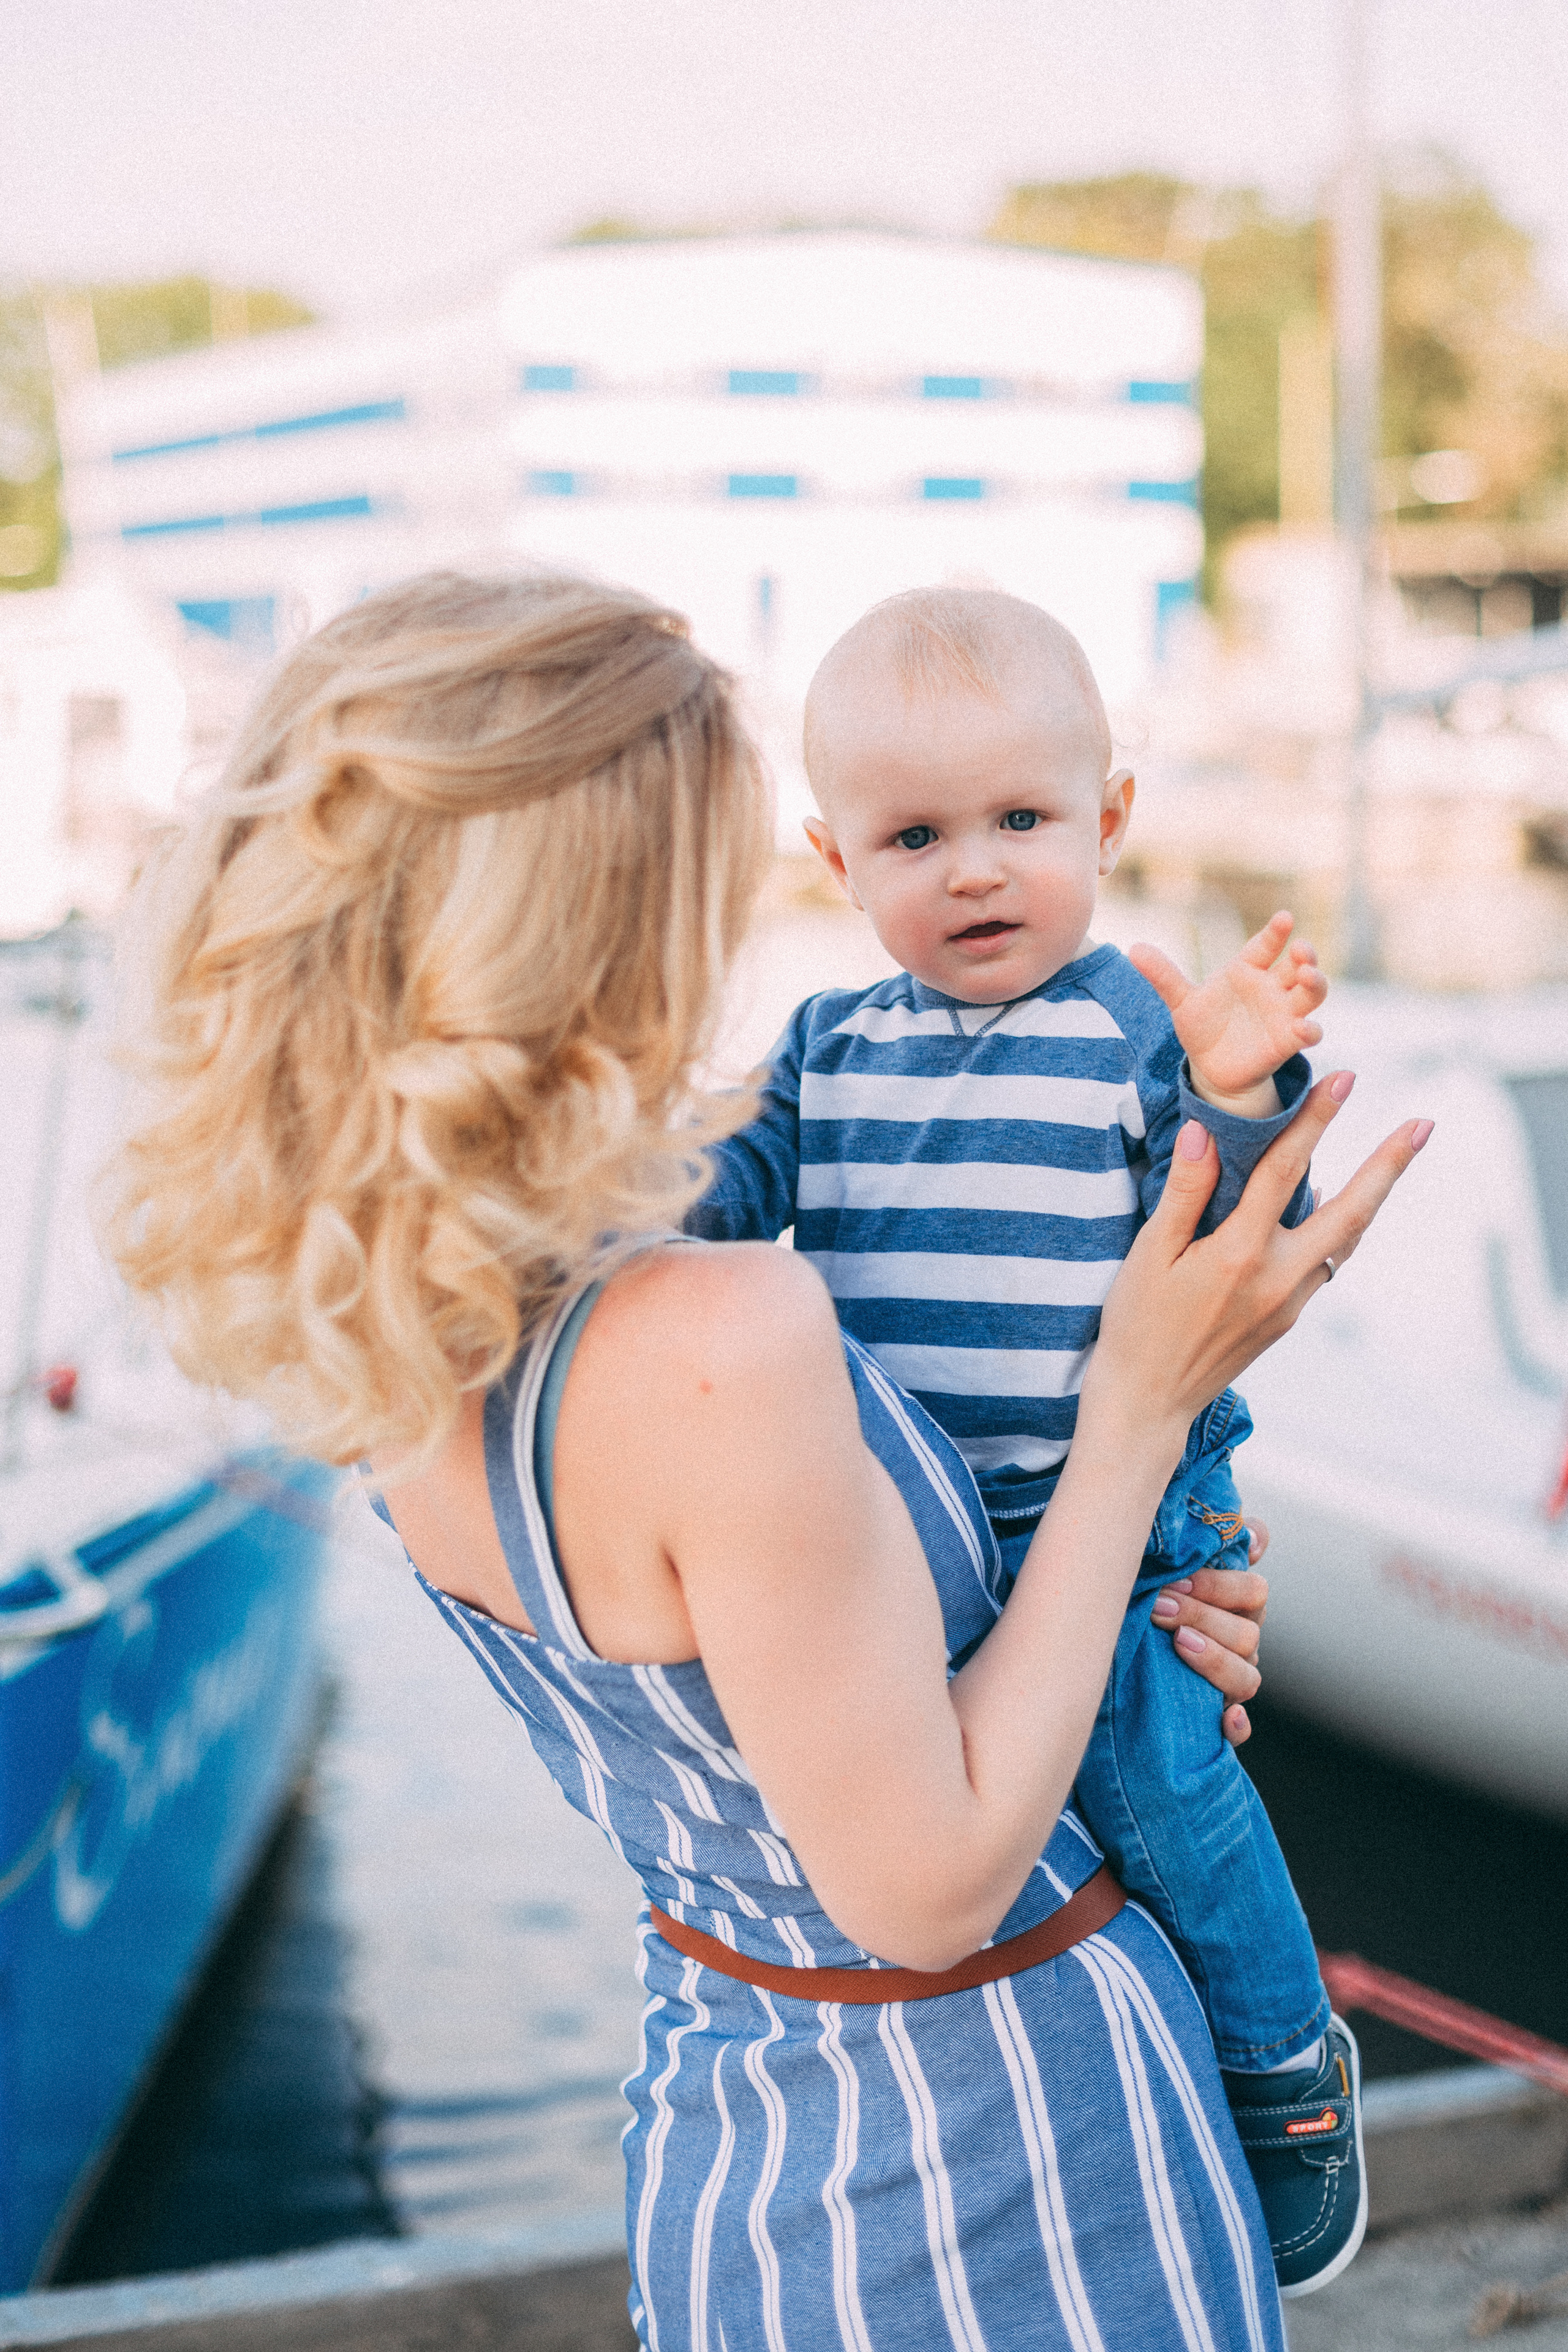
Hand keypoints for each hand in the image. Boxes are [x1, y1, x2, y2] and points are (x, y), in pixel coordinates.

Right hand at [1085, 1072, 1432, 1455]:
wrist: (1149, 1402)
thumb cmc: (1137, 1326)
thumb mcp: (1148, 1255)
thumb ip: (1183, 1193)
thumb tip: (1205, 1133)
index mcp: (1239, 1254)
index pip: (1285, 1171)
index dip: (1314, 1121)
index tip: (1344, 1081)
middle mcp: (1278, 1278)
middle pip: (1350, 1212)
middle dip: (1388, 1165)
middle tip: (1423, 1125)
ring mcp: (1290, 1301)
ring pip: (1343, 1239)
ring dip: (1369, 1197)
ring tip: (1394, 1158)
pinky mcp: (1287, 1317)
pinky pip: (1323, 1262)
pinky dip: (1336, 1229)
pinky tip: (1329, 1207)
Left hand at [1129, 911, 1326, 1113]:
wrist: (1209, 1066)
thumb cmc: (1201, 1027)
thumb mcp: (1181, 1002)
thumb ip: (1163, 976)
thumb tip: (1133, 948)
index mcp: (1247, 969)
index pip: (1266, 945)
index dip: (1276, 932)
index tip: (1284, 918)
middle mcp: (1271, 987)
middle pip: (1298, 964)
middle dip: (1305, 955)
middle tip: (1301, 949)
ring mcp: (1284, 1013)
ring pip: (1311, 993)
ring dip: (1316, 984)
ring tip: (1308, 977)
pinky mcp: (1288, 1041)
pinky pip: (1308, 1033)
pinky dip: (1310, 1030)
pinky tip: (1303, 1029)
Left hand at [1152, 1533, 1269, 1745]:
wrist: (1097, 1655)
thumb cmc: (1131, 1596)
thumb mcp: (1153, 1565)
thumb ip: (1193, 1542)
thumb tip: (1248, 1535)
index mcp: (1228, 1604)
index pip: (1251, 1590)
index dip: (1224, 1584)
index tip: (1184, 1575)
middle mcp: (1235, 1642)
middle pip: (1246, 1630)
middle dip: (1203, 1614)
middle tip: (1160, 1605)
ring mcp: (1227, 1683)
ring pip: (1248, 1677)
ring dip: (1217, 1659)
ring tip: (1179, 1643)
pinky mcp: (1214, 1722)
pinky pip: (1238, 1730)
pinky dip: (1236, 1725)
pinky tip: (1225, 1717)